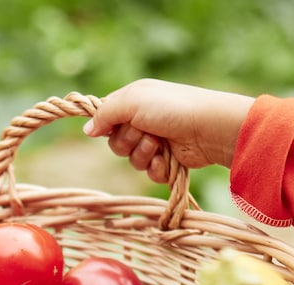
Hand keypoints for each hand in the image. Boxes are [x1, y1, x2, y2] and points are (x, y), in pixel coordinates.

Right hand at [83, 79, 254, 182]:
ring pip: (132, 160)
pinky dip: (157, 168)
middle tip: (145, 132)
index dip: (106, 126)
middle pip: (116, 143)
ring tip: (160, 144)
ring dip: (144, 154)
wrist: (206, 128)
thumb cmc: (171, 108)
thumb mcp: (133, 101)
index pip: (106, 119)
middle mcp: (142, 121)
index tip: (109, 127)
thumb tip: (87, 130)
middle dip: (128, 141)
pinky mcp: (167, 162)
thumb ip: (105, 114)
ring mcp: (155, 143)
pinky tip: (168, 159)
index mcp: (133, 102)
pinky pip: (150, 173)